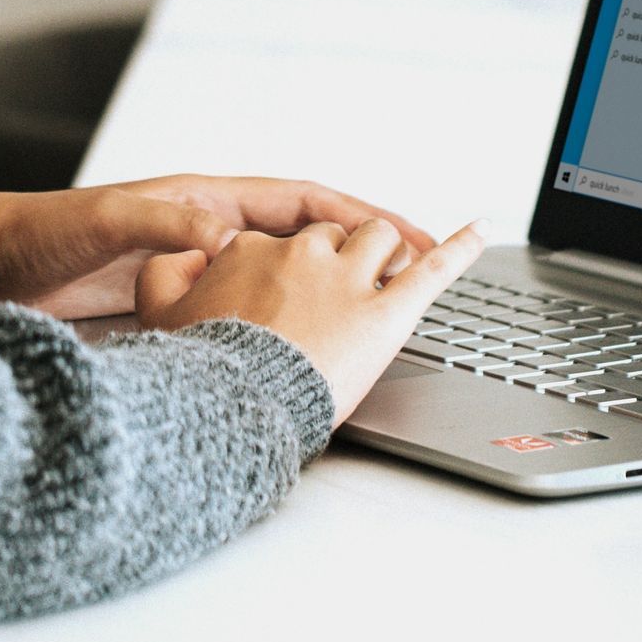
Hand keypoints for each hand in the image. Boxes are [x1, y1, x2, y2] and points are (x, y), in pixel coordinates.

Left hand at [0, 175, 437, 319]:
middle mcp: (216, 229)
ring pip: (291, 274)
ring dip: (337, 287)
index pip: (307, 202)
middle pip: (312, 237)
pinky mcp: (187, 302)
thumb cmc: (47, 233)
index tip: (409, 234)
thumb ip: (166, 225)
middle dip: (367, 252)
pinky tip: (313, 343)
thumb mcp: (110, 223)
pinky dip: (293, 318)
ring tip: (385, 310)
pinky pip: (258, 305)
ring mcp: (205, 266)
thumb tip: (224, 235)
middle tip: (422, 273)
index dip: (361, 216)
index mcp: (210, 201)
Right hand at [135, 216, 490, 423]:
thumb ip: (167, 275)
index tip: (282, 299)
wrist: (229, 410)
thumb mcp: (160, 313)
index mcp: (252, 250)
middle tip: (335, 298)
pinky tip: (481, 231)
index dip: (288, 272)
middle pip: (334, 237)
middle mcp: (303, 255)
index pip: (281, 243)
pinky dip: (461, 248)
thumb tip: (188, 255)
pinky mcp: (387, 313)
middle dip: (340, 259)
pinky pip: (432, 270)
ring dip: (384, 254)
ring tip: (385, 277)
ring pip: (379, 239)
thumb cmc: (199, 370)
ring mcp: (348, 281)